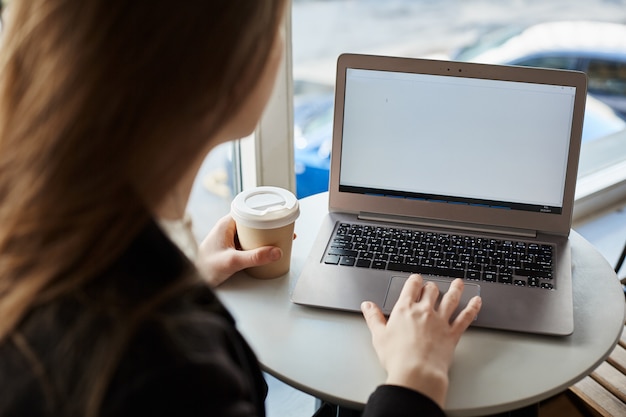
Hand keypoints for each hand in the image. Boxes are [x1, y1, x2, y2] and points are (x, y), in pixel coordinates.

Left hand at [195, 215, 282, 286]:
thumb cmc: (204, 267)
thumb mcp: (233, 262)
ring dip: (264, 235)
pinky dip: (259, 244)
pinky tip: (266, 249)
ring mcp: (230, 238)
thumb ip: (255, 257)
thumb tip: (275, 252)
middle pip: (253, 221)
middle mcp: (229, 228)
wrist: (193, 280)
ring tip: (279, 238)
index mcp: (227, 223)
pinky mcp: (232, 248)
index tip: (278, 215)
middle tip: (283, 228)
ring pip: (252, 232)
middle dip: (268, 225)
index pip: (249, 210)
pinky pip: (249, 241)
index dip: (265, 212)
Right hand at [361, 274, 481, 407]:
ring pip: (451, 299)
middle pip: (431, 290)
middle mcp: (424, 311)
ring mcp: (440, 321)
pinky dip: (472, 308)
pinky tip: (477, 301)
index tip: (416, 279)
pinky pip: (465, 317)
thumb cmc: (397, 357)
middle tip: (432, 286)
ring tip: (459, 283)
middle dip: (431, 286)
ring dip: (456, 289)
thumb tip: (367, 305)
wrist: (417, 372)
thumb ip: (373, 317)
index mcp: (405, 309)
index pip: (411, 287)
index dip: (415, 280)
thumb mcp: (378, 336)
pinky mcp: (452, 333)